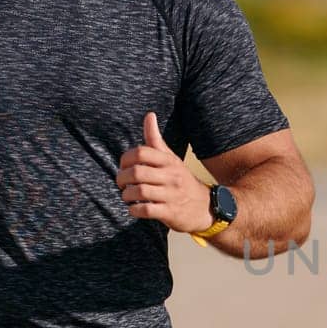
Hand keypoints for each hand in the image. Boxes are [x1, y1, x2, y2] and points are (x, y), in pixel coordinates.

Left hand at [116, 112, 210, 232]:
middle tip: (121, 183)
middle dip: (122, 178)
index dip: (125, 159)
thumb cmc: (181, 180)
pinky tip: (134, 208)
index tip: (124, 167)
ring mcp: (172, 195)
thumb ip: (156, 139)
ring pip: (140, 191)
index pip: (142, 152)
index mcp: (169, 161)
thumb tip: (149, 115)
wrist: (205, 207)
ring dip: (127, 195)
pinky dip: (134, 210)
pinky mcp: (171, 213)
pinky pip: (146, 210)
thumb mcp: (171, 159)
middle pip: (138, 172)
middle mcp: (172, 176)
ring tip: (127, 196)